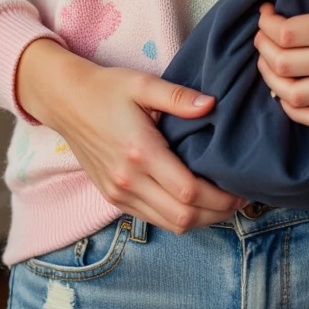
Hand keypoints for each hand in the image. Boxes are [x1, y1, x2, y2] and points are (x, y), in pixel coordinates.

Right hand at [15, 39, 247, 233]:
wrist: (65, 101)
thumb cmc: (106, 89)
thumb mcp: (142, 83)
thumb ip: (178, 96)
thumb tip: (212, 104)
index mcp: (140, 152)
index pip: (189, 192)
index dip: (222, 197)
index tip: (243, 188)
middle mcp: (129, 180)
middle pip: (183, 217)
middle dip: (218, 213)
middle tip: (241, 199)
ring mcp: (119, 193)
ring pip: (170, 224)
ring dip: (201, 220)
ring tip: (223, 203)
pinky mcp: (114, 197)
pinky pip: (153, 219)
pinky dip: (178, 218)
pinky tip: (195, 203)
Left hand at [253, 0, 308, 129]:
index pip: (286, 33)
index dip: (266, 23)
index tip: (266, 11)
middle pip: (284, 64)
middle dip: (263, 48)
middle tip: (264, 34)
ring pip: (294, 95)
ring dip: (271, 80)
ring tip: (270, 61)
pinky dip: (295, 110)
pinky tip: (286, 93)